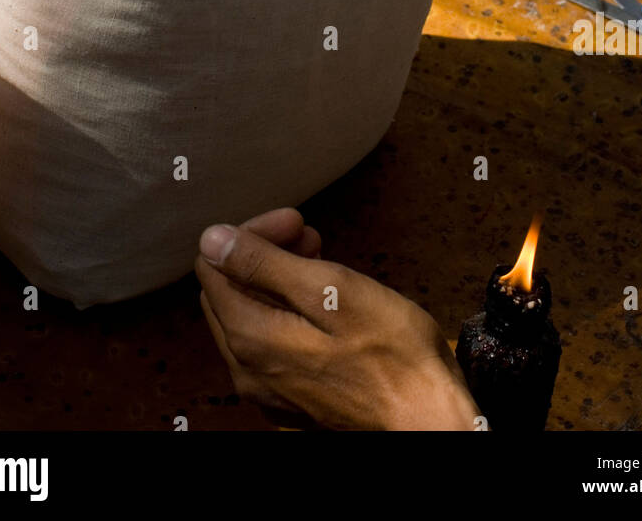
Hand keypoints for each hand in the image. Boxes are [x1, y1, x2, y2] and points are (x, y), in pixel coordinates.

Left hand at [196, 211, 477, 430]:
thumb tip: (212, 239)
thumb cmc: (392, 353)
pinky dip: (287, 314)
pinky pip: (271, 346)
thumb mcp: (330, 289)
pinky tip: (323, 305)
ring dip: (276, 281)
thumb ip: (264, 264)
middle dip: (263, 253)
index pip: (215, 265)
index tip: (296, 222)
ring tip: (320, 263)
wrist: (428, 418)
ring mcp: (268, 390)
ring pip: (250, 317)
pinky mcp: (292, 400)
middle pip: (229, 291)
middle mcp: (247, 369)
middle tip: (309, 237)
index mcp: (250, 337)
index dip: (253, 233)